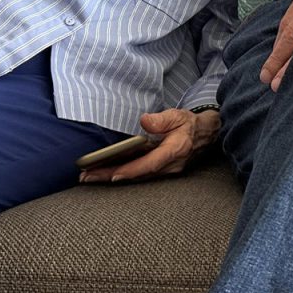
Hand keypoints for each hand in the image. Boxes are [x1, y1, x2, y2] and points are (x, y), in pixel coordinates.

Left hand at [77, 108, 219, 183]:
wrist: (206, 135)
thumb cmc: (189, 124)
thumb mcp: (178, 115)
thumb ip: (162, 119)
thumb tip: (144, 121)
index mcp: (175, 151)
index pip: (149, 164)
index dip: (130, 170)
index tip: (111, 175)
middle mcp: (171, 166)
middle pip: (138, 175)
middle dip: (111, 176)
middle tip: (87, 178)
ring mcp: (167, 172)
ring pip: (137, 177)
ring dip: (114, 177)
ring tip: (91, 176)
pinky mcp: (163, 172)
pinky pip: (141, 175)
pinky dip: (124, 175)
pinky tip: (108, 174)